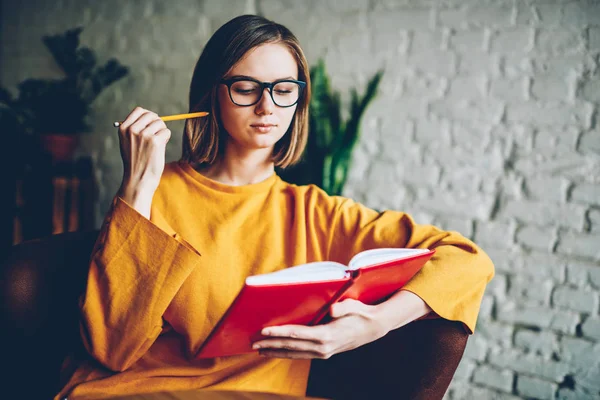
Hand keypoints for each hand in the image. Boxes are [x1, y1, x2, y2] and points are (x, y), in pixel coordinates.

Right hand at [116, 107, 170, 216]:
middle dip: (157, 123)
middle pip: (152, 115)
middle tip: (157, 135)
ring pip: (160, 123)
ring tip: (157, 144)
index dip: (148, 115)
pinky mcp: (155, 141)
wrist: (138, 180)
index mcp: (123, 128)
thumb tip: (151, 116)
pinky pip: (166, 132)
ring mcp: (144, 135)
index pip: (139, 110)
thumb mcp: (127, 143)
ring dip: (162, 132)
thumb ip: (134, 129)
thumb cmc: (135, 162)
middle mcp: (132, 130)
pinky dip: (166, 138)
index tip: (151, 124)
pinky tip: (160, 148)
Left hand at [252, 299, 388, 359]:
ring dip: (276, 352)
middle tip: (253, 343)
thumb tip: (331, 309)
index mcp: (326, 335)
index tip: (263, 332)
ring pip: (294, 353)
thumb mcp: (353, 306)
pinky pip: (301, 354)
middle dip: (271, 345)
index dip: (278, 333)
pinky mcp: (324, 353)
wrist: (374, 327)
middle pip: (291, 346)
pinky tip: (278, 352)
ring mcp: (323, 353)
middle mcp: (323, 347)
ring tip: (260, 350)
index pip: (296, 334)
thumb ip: (342, 309)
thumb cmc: (361, 313)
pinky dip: (287, 353)